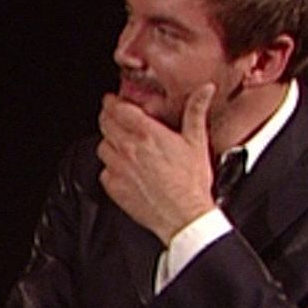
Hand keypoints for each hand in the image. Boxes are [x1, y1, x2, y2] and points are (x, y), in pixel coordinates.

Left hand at [98, 83, 217, 240]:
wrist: (183, 216)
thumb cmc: (190, 183)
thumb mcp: (197, 142)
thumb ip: (196, 111)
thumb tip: (204, 90)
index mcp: (147, 134)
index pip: (118, 108)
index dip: (112, 101)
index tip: (113, 100)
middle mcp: (128, 149)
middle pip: (105, 124)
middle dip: (108, 117)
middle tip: (115, 118)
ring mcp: (118, 168)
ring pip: (102, 145)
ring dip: (109, 142)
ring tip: (122, 144)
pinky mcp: (113, 186)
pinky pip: (103, 170)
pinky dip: (110, 166)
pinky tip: (124, 168)